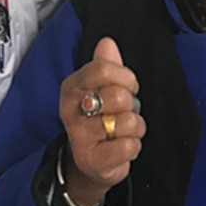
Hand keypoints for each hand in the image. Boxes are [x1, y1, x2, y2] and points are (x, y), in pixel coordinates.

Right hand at [59, 37, 145, 205]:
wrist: (92, 162)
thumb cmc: (100, 121)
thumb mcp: (102, 89)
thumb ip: (106, 65)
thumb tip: (107, 42)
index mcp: (72, 87)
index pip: (103, 69)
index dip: (125, 77)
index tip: (129, 86)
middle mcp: (71, 110)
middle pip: (118, 95)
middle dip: (131, 105)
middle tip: (122, 113)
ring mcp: (80, 136)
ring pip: (127, 121)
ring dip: (134, 128)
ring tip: (122, 132)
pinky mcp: (92, 160)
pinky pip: (128, 146)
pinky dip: (133, 146)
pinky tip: (121, 147)